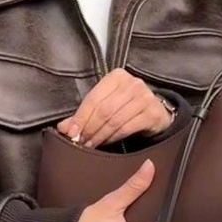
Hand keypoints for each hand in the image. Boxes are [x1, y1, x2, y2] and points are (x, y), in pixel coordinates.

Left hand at [57, 69, 172, 148]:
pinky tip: (106, 142)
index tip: (71, 132)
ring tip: (91, 144)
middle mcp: (132, 84)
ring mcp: (144, 97)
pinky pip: (127, 128)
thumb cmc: (128, 107)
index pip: (93, 98)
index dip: (80, 117)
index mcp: (116, 77)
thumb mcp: (106, 105)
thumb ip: (85, 115)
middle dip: (89, 128)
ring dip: (100, 135)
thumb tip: (64, 127)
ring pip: (114, 120)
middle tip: (80, 141)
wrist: (157, 112)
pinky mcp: (152, 113)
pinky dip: (113, 137)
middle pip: (103, 110)